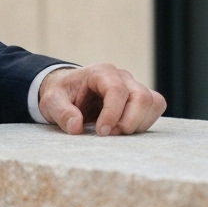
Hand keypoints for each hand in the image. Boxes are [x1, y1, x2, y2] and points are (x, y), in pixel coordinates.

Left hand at [38, 63, 164, 135]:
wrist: (68, 91)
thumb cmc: (61, 94)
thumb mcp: (52, 101)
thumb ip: (62, 112)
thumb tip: (76, 126)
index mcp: (100, 72)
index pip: (117, 90)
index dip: (113, 114)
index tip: (101, 132)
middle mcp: (121, 76)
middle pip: (142, 97)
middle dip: (129, 121)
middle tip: (109, 134)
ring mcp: (133, 86)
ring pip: (153, 103)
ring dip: (138, 123)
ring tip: (116, 132)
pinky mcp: (140, 99)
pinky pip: (155, 108)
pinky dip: (144, 122)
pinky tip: (124, 129)